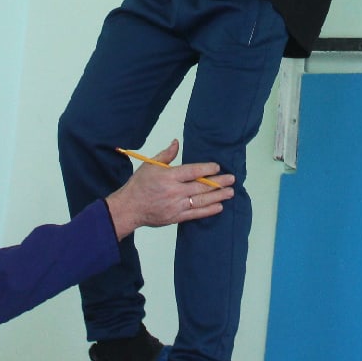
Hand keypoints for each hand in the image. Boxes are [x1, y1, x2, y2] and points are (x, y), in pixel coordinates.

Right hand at [103, 139, 235, 239]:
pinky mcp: (176, 217)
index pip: (192, 171)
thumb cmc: (139, 185)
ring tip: (230, 192)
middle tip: (232, 179)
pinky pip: (196, 214)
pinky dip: (208, 211)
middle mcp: (174, 191)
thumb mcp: (149, 165)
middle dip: (218, 183)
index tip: (217, 167)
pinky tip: (219, 207)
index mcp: (168, 176)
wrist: (129, 208)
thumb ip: (166, 155)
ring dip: (218, 197)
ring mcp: (176, 206)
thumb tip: (177, 142)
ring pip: (201, 201)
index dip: (206, 169)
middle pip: (200, 186)